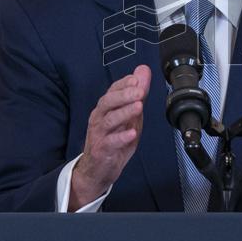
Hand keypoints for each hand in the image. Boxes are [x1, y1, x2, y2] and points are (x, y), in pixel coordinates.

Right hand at [70, 65, 150, 210]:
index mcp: (105, 108)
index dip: (124, 83)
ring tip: (138, 107)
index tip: (137, 78)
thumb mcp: (129, 115)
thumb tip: (143, 71)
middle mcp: (99, 118)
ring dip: (124, 112)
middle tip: (139, 91)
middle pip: (108, 102)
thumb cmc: (113, 140)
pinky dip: (121, 137)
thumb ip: (137, 94)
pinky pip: (110, 142)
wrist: (98, 169)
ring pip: (109, 120)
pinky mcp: (102, 149)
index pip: (112, 90)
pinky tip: (132, 133)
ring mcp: (99, 134)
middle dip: (124, 95)